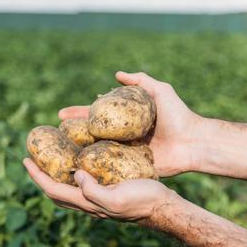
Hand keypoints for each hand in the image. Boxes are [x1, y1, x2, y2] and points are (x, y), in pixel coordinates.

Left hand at [23, 158, 175, 223]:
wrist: (164, 207)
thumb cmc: (144, 200)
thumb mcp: (116, 198)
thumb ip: (93, 191)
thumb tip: (75, 175)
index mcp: (87, 203)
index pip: (53, 190)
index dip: (37, 176)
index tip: (26, 160)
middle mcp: (88, 203)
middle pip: (54, 192)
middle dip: (40, 176)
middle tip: (32, 159)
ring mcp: (97, 200)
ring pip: (66, 190)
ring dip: (54, 176)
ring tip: (49, 160)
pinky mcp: (107, 193)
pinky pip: (81, 184)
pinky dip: (71, 173)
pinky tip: (78, 161)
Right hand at [59, 71, 201, 176]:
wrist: (193, 142)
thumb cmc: (178, 116)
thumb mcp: (160, 92)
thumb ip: (141, 82)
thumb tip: (117, 74)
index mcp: (125, 121)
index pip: (96, 116)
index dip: (78, 115)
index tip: (61, 115)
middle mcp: (121, 137)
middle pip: (90, 135)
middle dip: (71, 134)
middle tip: (53, 135)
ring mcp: (124, 154)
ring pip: (96, 153)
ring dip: (78, 153)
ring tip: (58, 154)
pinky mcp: (130, 169)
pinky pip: (109, 169)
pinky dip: (94, 170)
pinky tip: (76, 171)